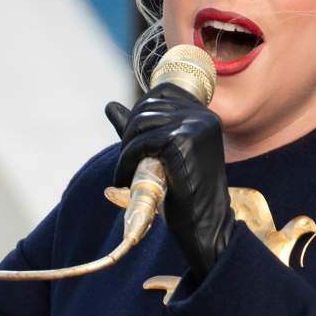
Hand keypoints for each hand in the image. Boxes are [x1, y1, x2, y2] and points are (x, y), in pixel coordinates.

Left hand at [105, 84, 233, 283]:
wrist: (205, 224)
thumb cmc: (185, 191)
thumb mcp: (162, 153)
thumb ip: (140, 128)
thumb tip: (110, 106)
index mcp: (204, 115)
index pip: (162, 91)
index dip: (140, 110)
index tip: (134, 139)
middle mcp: (202, 116)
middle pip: (148, 106)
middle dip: (129, 131)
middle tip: (126, 160)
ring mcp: (194, 126)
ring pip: (142, 123)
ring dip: (126, 148)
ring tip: (125, 171)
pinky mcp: (182, 142)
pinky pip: (141, 143)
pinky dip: (127, 160)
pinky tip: (125, 178)